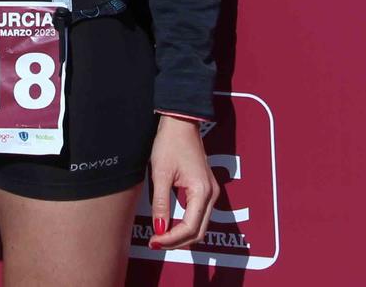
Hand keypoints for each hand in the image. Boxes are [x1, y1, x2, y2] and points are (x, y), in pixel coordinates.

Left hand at [146, 115, 218, 250]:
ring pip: (199, 225)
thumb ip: (161, 204)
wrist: (180, 122)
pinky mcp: (205, 188)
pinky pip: (198, 215)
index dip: (171, 239)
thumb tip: (159, 229)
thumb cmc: (170, 143)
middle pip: (198, 231)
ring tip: (160, 236)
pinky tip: (170, 225)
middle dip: (177, 241)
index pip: (189, 227)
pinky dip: (185, 225)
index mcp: (202, 191)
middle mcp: (211, 194)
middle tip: (155, 243)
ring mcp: (211, 191)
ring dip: (181, 235)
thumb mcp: (161, 174)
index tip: (153, 241)